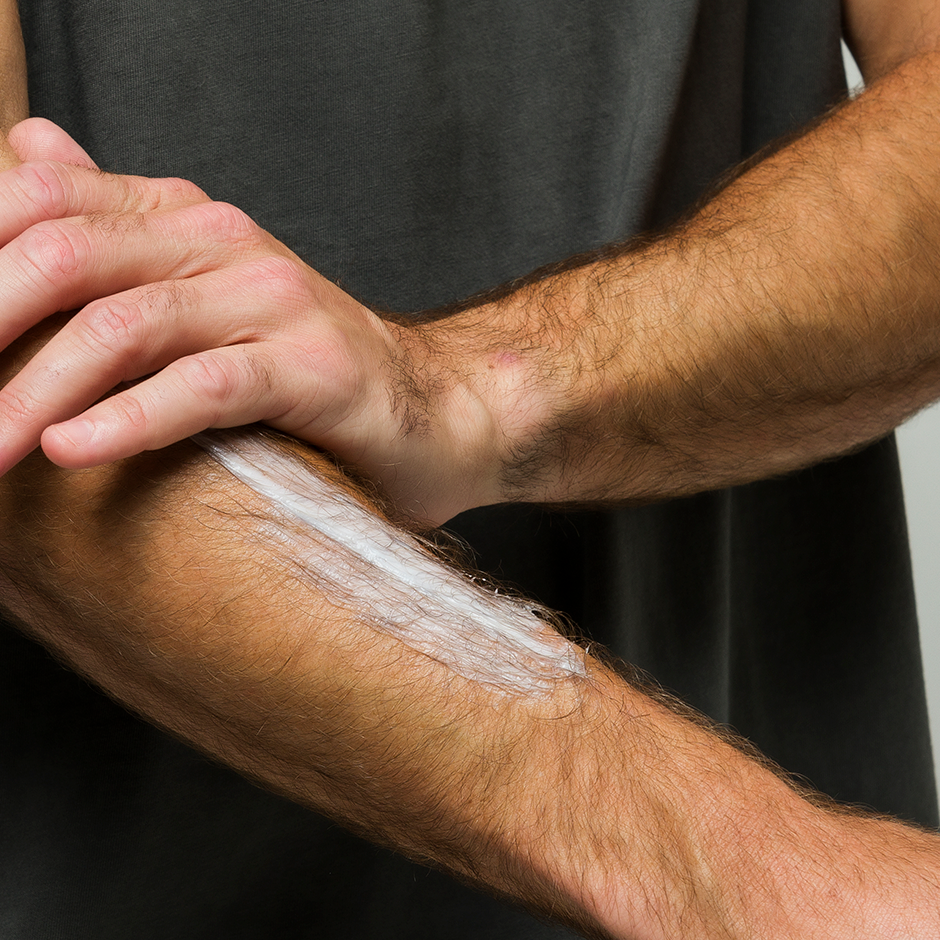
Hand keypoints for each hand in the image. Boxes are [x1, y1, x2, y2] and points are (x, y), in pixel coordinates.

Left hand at [0, 119, 499, 523]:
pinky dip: (132, 418)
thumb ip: (115, 229)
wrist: (434, 408)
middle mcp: (223, 243)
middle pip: (68, 256)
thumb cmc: (305, 368)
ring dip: (35, 392)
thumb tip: (30, 152)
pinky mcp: (312, 366)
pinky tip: (74, 450)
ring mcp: (272, 300)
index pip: (42, 205)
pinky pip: (208, 384)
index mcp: (183, 220)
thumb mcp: (200, 295)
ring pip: (127, 324)